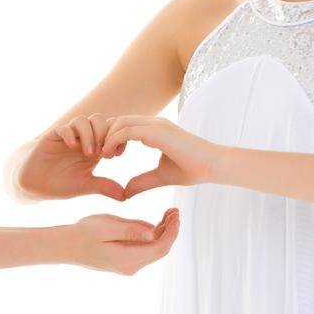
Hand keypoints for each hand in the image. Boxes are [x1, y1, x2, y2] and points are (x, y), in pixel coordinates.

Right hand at [8, 116, 129, 202]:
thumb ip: (104, 187)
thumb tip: (125, 196)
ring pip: (83, 120)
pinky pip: (64, 128)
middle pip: (99, 120)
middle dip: (104, 134)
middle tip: (104, 153)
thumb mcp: (86, 186)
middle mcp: (81, 139)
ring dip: (89, 134)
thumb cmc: (61, 184)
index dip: (117, 138)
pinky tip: (72, 148)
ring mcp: (67, 136)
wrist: (36, 185)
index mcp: (94, 148)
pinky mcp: (52, 137)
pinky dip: (70, 135)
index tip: (117, 155)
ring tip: (89, 153)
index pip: (110, 131)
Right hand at [68, 207, 180, 273]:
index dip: (172, 231)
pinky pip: (145, 249)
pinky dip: (153, 236)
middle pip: (160, 249)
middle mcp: (131, 267)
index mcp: (128, 259)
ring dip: (163, 232)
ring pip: (154, 249)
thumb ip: (131, 230)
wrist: (66, 246)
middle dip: (170, 230)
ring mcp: (129, 266)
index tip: (176, 213)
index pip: (160, 247)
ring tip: (169, 213)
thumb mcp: (107, 226)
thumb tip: (153, 233)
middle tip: (175, 210)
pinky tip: (156, 223)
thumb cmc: (83, 232)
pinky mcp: (126, 261)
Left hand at [99, 115, 218, 195]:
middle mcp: (154, 123)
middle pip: (119, 120)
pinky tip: (110, 155)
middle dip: (106, 135)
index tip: (108, 156)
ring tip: (103, 155)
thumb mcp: (161, 177)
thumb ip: (143, 182)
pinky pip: (127, 130)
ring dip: (108, 138)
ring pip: (120, 123)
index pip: (125, 125)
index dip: (112, 137)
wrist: (213, 165)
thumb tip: (125, 193)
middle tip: (100, 155)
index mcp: (155, 130)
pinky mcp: (157, 131)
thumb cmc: (193, 169)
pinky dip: (114, 141)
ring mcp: (156, 125)